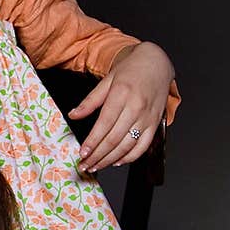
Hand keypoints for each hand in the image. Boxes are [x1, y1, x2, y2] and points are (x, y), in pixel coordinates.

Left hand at [68, 41, 174, 171]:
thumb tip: (74, 115)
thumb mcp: (107, 80)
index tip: (82, 153)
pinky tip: (116, 162)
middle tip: (84, 165)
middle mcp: (136, 107)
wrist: (156, 63)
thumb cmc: (131, 71)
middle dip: (97, 155)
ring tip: (96, 166)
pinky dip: (129, 157)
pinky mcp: (155, 124)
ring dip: (110, 160)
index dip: (93, 141)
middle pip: (114, 138)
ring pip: (127, 146)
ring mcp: (147, 117)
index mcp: (122, 94)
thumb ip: (90, 101)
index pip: (104, 124)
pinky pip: (143, 146)